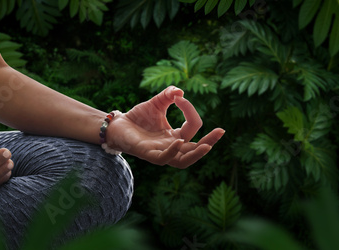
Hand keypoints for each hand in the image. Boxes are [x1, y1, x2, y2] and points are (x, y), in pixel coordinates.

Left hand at [107, 86, 224, 167]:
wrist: (117, 124)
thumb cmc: (137, 117)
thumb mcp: (156, 103)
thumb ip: (167, 96)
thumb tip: (179, 91)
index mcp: (175, 136)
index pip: (192, 127)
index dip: (189, 110)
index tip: (179, 97)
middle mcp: (170, 146)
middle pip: (195, 149)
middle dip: (210, 141)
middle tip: (221, 131)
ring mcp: (160, 152)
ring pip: (183, 161)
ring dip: (196, 154)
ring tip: (207, 145)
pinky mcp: (147, 154)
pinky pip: (164, 158)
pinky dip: (173, 151)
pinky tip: (179, 141)